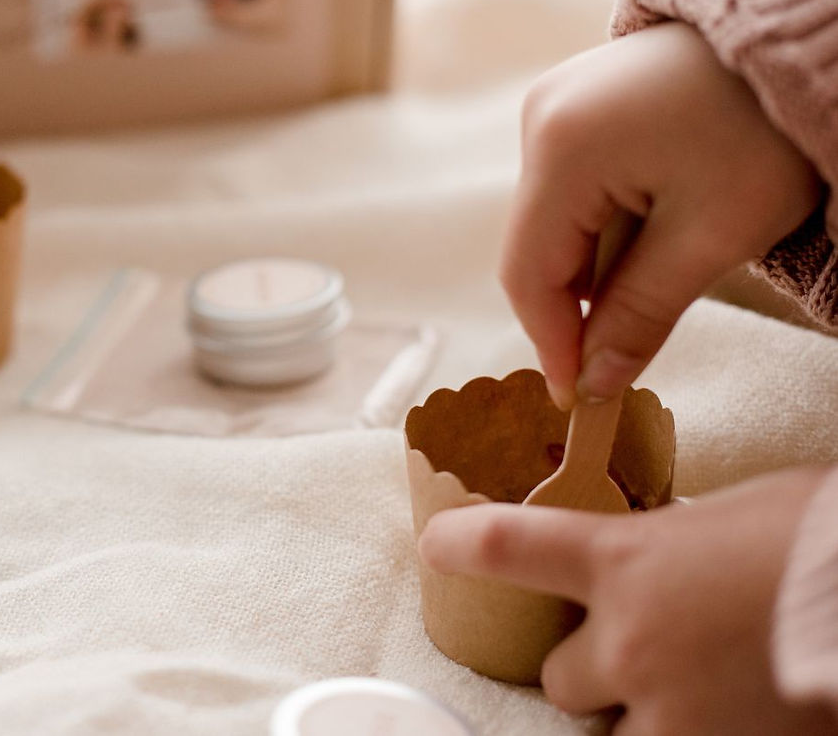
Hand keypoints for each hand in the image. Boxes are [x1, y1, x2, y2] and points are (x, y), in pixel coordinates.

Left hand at [419, 467, 835, 734]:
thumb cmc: (814, 537)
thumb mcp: (722, 522)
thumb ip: (665, 547)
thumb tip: (653, 559)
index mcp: (625, 557)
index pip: (507, 545)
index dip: (460, 545)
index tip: (436, 545)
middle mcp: (630, 640)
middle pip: (558, 675)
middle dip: (589, 668)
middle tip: (638, 647)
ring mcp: (670, 709)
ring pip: (607, 734)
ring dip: (635, 715)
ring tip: (689, 683)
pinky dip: (682, 733)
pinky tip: (724, 706)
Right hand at [501, 22, 821, 408]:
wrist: (800, 38)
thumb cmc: (767, 130)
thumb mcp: (710, 236)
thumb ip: (638, 315)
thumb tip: (594, 384)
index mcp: (562, 148)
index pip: (528, 272)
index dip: (550, 342)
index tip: (580, 399)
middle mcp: (539, 119)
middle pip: (537, 246)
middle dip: (578, 305)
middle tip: (627, 351)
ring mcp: (554, 106)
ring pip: (555, 220)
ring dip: (597, 266)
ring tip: (665, 271)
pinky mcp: (576, 105)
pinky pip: (570, 186)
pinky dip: (604, 227)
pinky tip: (654, 228)